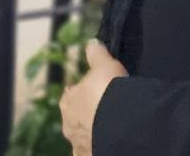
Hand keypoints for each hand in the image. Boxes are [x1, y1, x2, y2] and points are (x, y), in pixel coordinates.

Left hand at [58, 40, 127, 155]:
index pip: (72, 96)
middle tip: (107, 111)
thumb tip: (91, 43)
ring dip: (93, 134)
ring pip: (84, 138)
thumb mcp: (105, 65)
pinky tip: (108, 143)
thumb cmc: (109, 91)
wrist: (121, 123)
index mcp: (68, 102)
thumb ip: (96, 54)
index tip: (96, 92)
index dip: (83, 93)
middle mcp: (69, 125)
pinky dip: (98, 147)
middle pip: (77, 119)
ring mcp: (79, 144)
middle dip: (88, 116)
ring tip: (110, 129)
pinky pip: (92, 152)